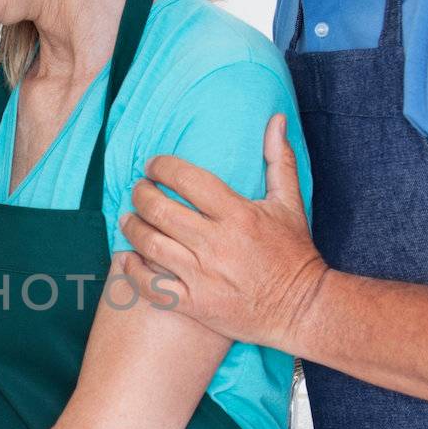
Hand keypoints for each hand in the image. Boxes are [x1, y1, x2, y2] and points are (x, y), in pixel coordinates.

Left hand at [118, 114, 328, 348]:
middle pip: (160, 210)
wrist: (302, 309)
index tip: (152, 166)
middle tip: (137, 190)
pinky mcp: (195, 304)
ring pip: (150, 244)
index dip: (162, 167)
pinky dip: (131, 270)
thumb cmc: (294, 253)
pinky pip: (151, 286)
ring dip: (131, 227)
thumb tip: (276, 119)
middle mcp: (216, 243)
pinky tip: (125, 257)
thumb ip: (279, 159)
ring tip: (127, 219)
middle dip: (140, 194)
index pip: (187, 179)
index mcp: (238, 214)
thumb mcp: (290, 203)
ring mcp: (203, 276)